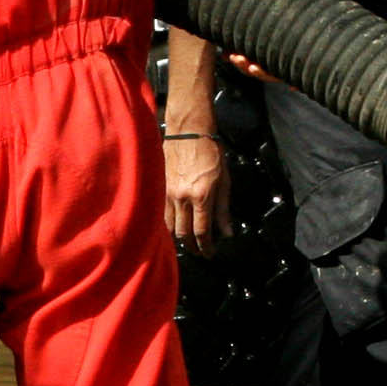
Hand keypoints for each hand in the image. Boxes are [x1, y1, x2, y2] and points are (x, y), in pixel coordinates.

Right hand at [164, 129, 230, 253]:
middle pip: (184, 233)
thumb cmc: (211, 153)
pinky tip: (174, 228)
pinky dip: (168, 225)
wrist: (189, 132)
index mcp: (201, 196)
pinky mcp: (159, 188)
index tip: (210, 253)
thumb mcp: (224, 181)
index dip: (206, 247)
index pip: (202, 232)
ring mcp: (168, 193)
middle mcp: (182, 198)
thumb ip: (224, 209)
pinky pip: (161, 214)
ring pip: (169, 227)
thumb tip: (227, 233)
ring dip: (179, 239)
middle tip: (199, 252)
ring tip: (188, 243)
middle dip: (192, 247)